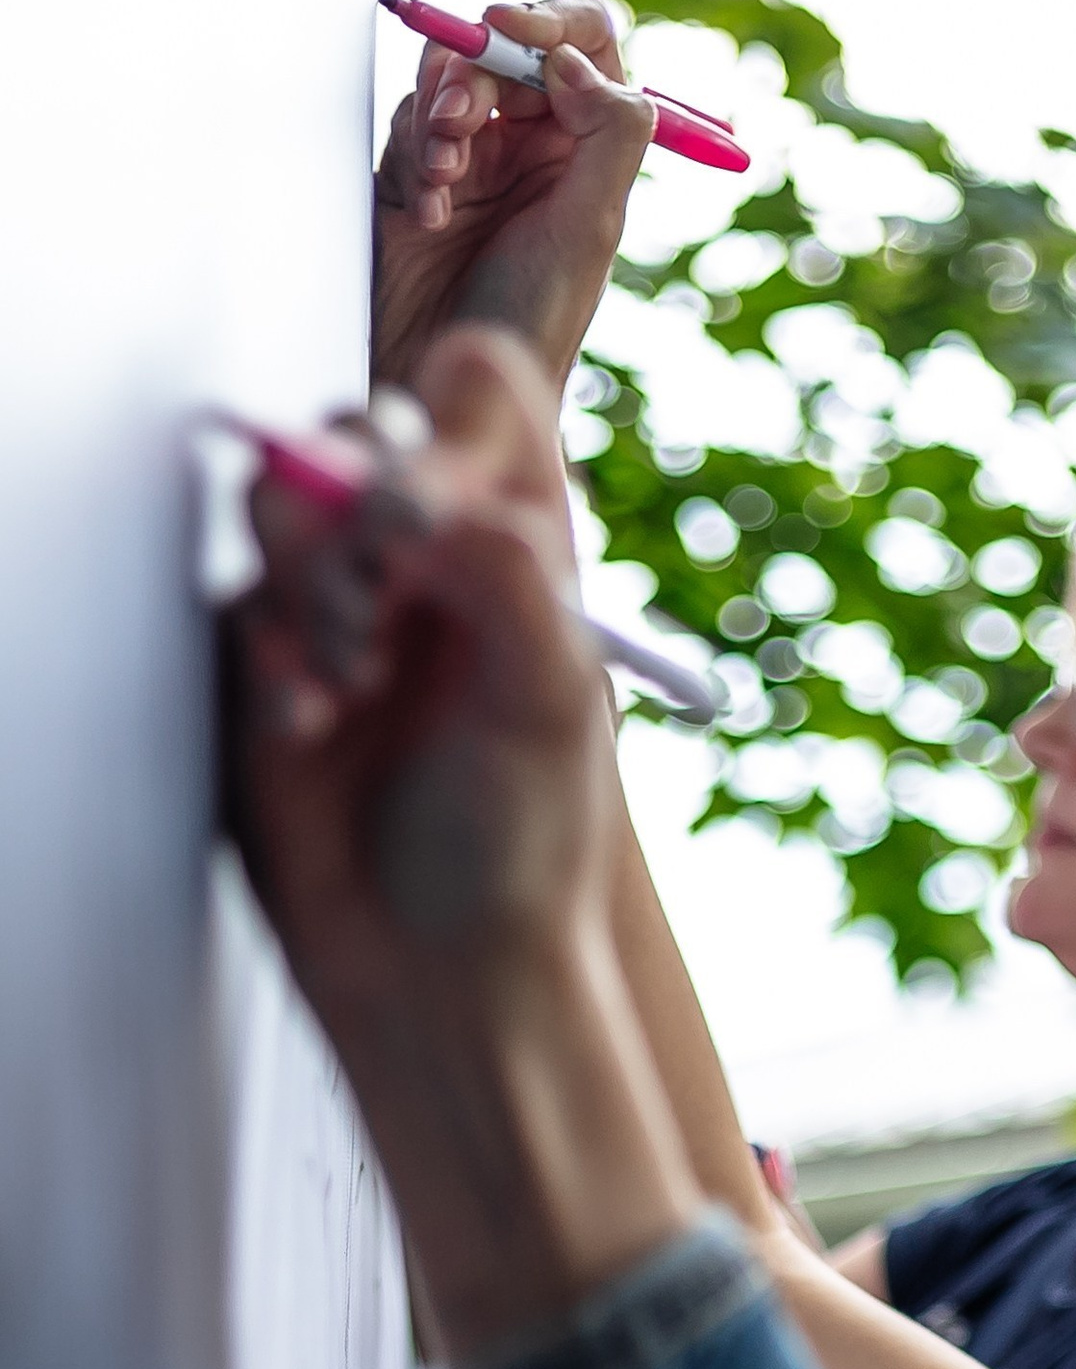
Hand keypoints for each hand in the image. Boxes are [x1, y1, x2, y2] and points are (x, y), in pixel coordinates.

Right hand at [226, 327, 698, 1362]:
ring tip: (351, 687)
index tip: (424, 511)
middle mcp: (430, 557)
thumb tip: (431, 493)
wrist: (439, 974)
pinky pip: (233, 604)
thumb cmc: (520, 851)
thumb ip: (508, 575)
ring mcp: (342, 605)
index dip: (442, 423)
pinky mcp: (264, 664)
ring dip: (310, 587)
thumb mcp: (548, 703)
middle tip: (380, 598)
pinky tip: (309, 728)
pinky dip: (267, 659)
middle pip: (356, 430)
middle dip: (357, 508)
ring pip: (280, 506)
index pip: (480, 393)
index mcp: (524, 545)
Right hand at [373, 1, 655, 408]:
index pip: (582, 41)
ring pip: (446, 80)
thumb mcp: (590, 229)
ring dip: (440, 115)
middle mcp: (533, 145)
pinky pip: (407, 128)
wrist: (457, 389)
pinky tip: (428, 213)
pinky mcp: (414, 177)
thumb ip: (608, 134)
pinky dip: (416, 158)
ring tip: (444, 178)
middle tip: (464, 120)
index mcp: (589, 148)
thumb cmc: (534, 324)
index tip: (513, 29)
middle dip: (477, 72)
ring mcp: (472, 159)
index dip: (550, 20)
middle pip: (502, 49)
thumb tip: (573, 58)